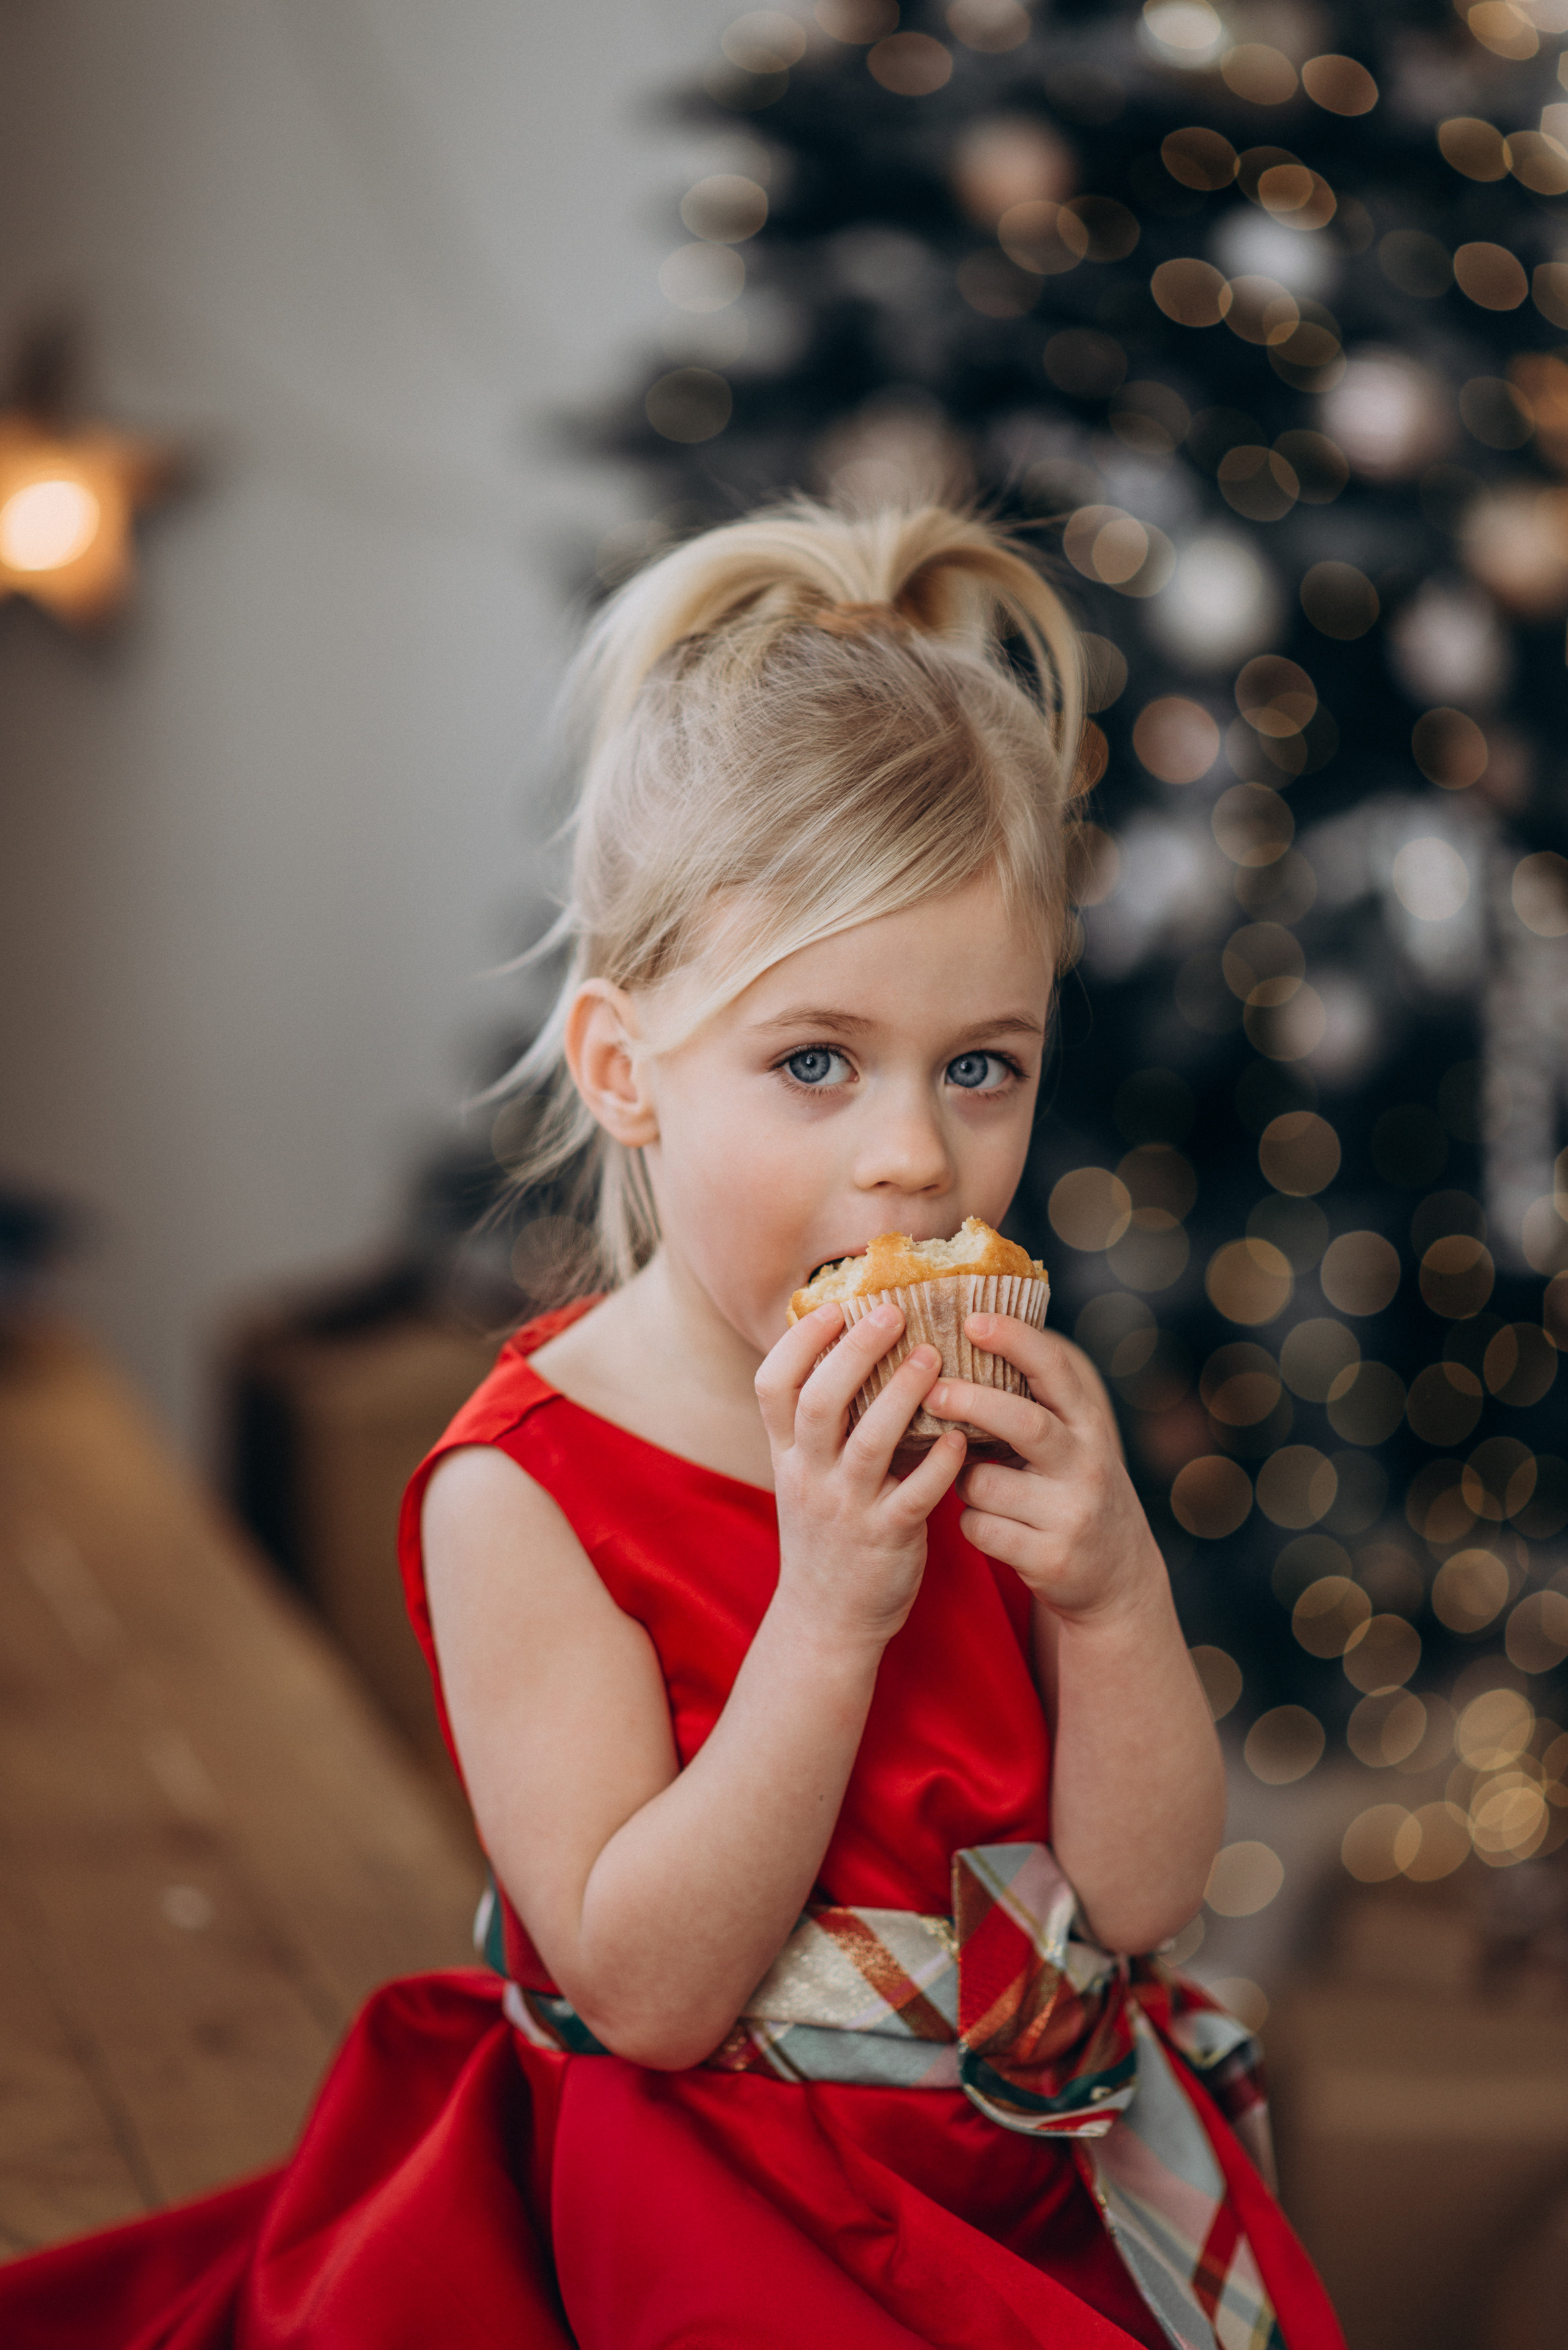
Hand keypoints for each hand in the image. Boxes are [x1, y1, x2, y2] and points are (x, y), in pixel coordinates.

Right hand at [754, 1303, 967, 1652]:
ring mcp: (846, 1510)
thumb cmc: (827, 1534)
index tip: (834, 1306)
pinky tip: (960, 1437)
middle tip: (893, 1313)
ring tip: (935, 1358)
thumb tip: (853, 1347)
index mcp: (786, 1455)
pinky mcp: (886, 1539)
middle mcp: (808, 1477)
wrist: (827, 1621)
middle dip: (855, 1353)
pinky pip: (915, 1495)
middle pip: (819, 1403)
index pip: (772, 1386)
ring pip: (869, 1444)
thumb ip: (819, 1424)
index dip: (799, 1342)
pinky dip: (939, 1464)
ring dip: (902, 1395)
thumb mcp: (804, 1476)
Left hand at [924, 1313, 1163, 1622]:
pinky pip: (978, 1527)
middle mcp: (1086, 1464)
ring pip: (983, 1482)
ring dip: (962, 1480)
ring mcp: (1070, 1514)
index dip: (1014, 1339)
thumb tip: (958, 1350)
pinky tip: (991, 1525)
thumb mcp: (1071, 1444)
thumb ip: (1031, 1406)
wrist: (1118, 1577)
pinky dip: (970, 1523)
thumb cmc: (1072, 1491)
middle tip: (931, 1391)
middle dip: (972, 1401)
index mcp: (1087, 1424)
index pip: (1054, 1369)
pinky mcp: (1050, 1558)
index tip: (973, 1319)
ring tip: (976, 1485)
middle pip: (1024, 1421)